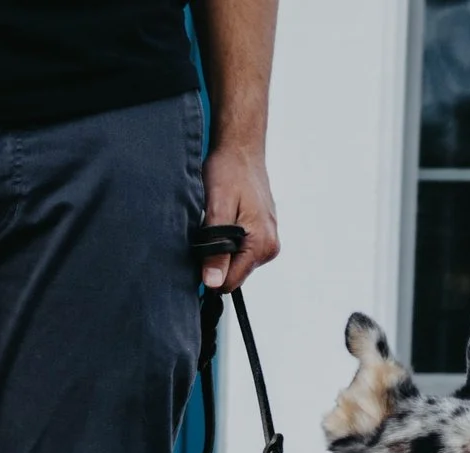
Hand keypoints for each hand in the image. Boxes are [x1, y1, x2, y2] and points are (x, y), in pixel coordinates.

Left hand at [202, 143, 279, 292]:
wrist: (241, 151)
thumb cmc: (228, 173)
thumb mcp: (217, 211)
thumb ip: (216, 249)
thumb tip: (213, 282)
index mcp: (262, 244)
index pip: (228, 283)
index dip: (208, 273)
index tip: (198, 251)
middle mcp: (270, 246)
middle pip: (232, 276)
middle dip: (214, 261)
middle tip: (207, 231)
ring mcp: (269, 241)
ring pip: (235, 265)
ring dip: (220, 251)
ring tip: (216, 222)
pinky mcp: (263, 235)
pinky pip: (239, 252)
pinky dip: (227, 243)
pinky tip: (224, 221)